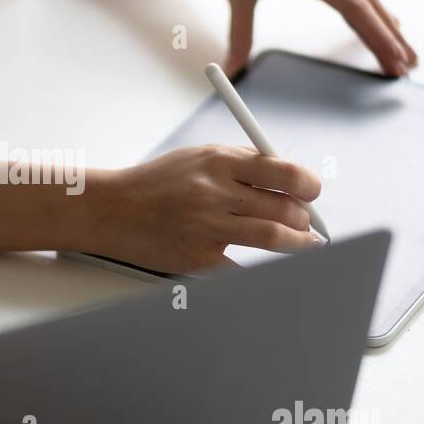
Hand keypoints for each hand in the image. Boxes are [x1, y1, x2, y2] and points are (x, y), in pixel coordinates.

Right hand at [89, 145, 322, 274]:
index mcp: (218, 161)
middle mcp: (214, 192)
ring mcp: (207, 226)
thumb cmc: (157, 183)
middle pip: (285, 207)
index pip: (283, 171)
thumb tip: (290, 178)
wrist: (111, 209)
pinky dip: (259, 265)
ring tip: (302, 243)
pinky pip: (245, 266)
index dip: (308, 185)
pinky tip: (264, 262)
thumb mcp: (197, 158)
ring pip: (274, 237)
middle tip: (305, 223)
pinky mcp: (198, 257)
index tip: (313, 193)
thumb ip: (241, 164)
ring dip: (298, 243)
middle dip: (304, 218)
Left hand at [205, 0, 417, 76]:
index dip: (375, 35)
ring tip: (408, 54)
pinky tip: (389, 22)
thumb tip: (230, 70)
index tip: (393, 58)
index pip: (352, 7)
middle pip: (368, 6)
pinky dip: (376, 10)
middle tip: (408, 70)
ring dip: (388, 27)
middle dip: (390, 39)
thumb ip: (239, 31)